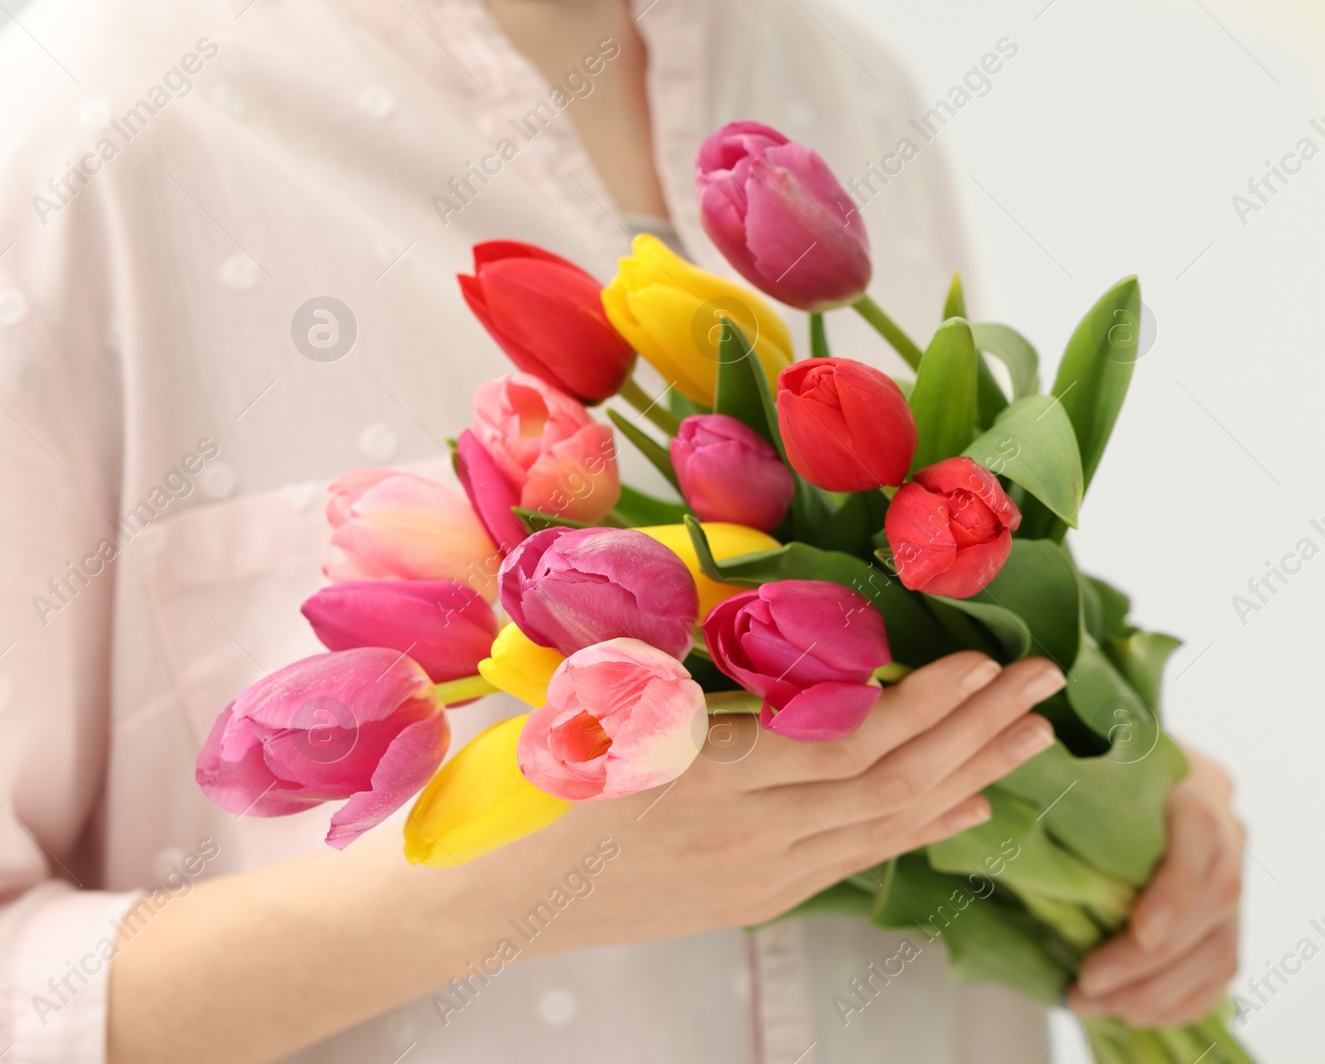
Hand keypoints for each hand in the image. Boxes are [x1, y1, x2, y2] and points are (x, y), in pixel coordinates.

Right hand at [473, 651, 1064, 949]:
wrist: (481, 903)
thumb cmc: (520, 789)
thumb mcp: (591, 710)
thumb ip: (685, 674)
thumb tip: (767, 623)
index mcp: (710, 782)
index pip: (850, 744)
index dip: (928, 706)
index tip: (984, 662)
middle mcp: (749, 839)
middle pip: (892, 787)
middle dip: (978, 734)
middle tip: (1045, 686)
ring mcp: (757, 880)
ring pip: (885, 829)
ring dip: (965, 779)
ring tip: (1030, 740)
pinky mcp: (752, 900)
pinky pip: (857, 861)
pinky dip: (916, 829)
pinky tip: (962, 808)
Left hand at [1070, 748, 1243, 1025]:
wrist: (1133, 771)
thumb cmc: (1093, 764)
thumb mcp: (1080, 761)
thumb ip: (1058, 785)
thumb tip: (996, 817)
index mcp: (1191, 787)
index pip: (1199, 840)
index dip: (1174, 894)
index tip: (1140, 934)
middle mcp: (1226, 833)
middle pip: (1210, 908)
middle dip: (1148, 962)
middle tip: (1087, 986)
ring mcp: (1233, 878)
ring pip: (1218, 950)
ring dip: (1157, 992)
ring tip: (1096, 1005)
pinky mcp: (1228, 917)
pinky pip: (1220, 971)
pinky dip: (1179, 1001)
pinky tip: (1132, 1012)